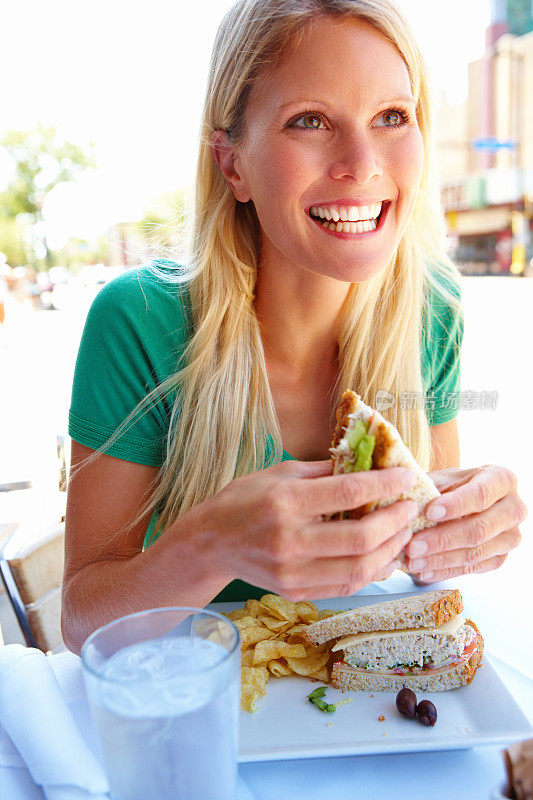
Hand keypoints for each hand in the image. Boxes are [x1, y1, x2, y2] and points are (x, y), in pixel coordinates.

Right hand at [198, 459, 419, 599]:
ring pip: (358, 568)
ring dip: (390, 551)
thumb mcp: (281, 473)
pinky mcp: (295, 592)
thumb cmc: (245, 499)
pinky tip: (384, 557)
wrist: (211, 542)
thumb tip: (369, 464)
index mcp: (286, 502)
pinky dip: (371, 572)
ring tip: (403, 534)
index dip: (385, 485)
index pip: (348, 493)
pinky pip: (345, 586)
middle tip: (410, 509)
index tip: (407, 478)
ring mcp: (292, 571)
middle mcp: (289, 540)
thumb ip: (325, 472)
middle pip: (360, 537)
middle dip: (395, 522)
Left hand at [404, 465, 526, 582]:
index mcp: (502, 479)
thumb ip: (431, 489)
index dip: (455, 505)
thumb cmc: (449, 486)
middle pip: (479, 529)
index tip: (429, 512)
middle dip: (443, 539)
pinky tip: (423, 571)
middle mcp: (514, 508)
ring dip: (440, 560)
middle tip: (413, 546)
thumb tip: (410, 502)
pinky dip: (444, 571)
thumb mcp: (442, 478)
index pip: (481, 493)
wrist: (458, 502)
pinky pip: (473, 569)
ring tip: (413, 561)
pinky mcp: (500, 558)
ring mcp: (510, 536)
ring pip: (476, 553)